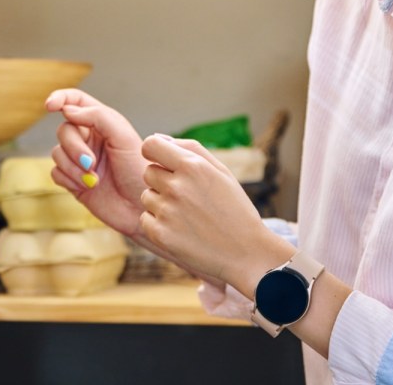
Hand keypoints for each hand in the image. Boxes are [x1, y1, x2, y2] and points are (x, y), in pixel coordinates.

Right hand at [47, 89, 147, 237]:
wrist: (141, 207)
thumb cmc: (138, 170)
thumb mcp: (123, 137)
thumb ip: (97, 117)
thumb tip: (67, 111)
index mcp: (102, 123)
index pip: (76, 101)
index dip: (60, 98)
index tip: (49, 106)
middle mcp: (89, 139)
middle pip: (64, 130)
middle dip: (74, 147)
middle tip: (91, 163)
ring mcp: (80, 160)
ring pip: (57, 152)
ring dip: (73, 166)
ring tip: (94, 179)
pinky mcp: (73, 181)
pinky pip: (55, 172)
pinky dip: (69, 179)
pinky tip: (87, 186)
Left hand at [139, 134, 292, 293]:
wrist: (247, 253)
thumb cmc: (234, 209)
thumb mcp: (221, 172)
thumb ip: (189, 149)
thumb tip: (158, 138)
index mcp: (192, 166)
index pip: (150, 145)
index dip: (154, 153)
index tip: (163, 162)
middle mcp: (177, 186)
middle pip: (148, 172)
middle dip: (163, 180)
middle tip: (187, 196)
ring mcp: (167, 211)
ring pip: (146, 196)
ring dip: (161, 203)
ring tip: (187, 215)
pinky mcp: (160, 234)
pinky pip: (145, 219)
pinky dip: (158, 224)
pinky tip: (181, 230)